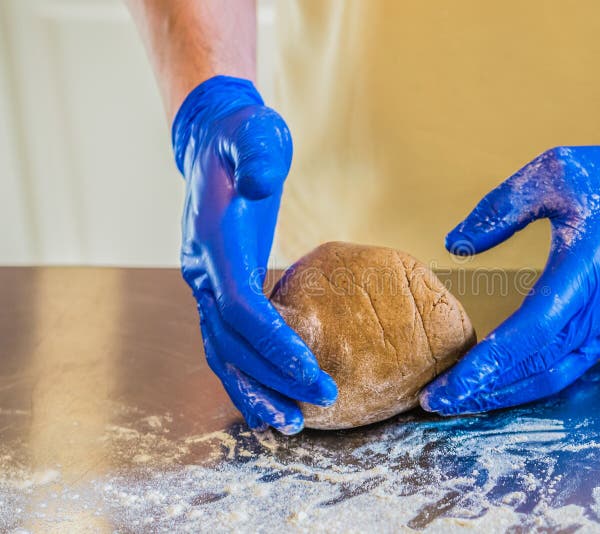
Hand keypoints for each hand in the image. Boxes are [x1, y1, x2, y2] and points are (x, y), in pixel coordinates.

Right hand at [173, 76, 336, 433]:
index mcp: (214, 241)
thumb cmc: (241, 139)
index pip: (241, 308)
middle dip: (274, 376)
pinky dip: (249, 370)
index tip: (313, 373)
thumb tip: (259, 182)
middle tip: (323, 401)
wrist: (212, 141)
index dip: (275, 344)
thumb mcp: (253, 133)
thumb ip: (256, 153)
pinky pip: (230, 340)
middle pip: (232, 341)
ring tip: (291, 422)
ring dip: (254, 388)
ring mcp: (206, 281)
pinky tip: (275, 393)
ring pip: (223, 351)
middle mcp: (202, 269)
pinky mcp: (220, 286)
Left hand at [421, 123, 599, 414]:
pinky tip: (504, 384)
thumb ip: (500, 208)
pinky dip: (533, 381)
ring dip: (507, 392)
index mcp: (584, 270)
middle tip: (438, 401)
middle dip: (484, 388)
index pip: (529, 332)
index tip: (449, 384)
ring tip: (464, 399)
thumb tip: (454, 244)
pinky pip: (569, 366)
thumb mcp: (553, 173)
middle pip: (535, 365)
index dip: (487, 363)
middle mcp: (599, 308)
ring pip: (553, 374)